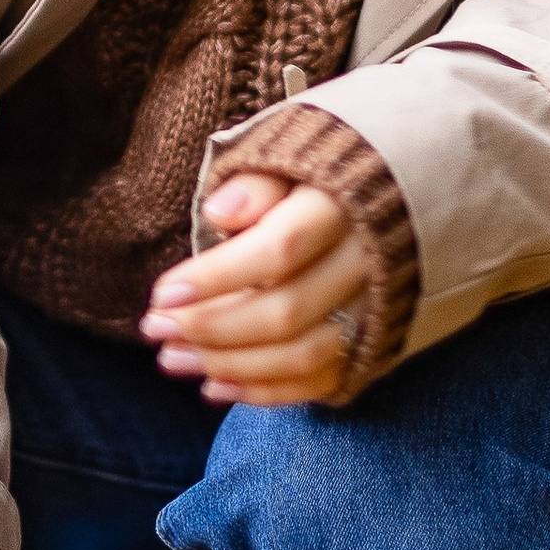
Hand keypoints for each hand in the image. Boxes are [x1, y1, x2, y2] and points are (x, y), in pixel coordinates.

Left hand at [139, 170, 368, 404]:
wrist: (394, 197)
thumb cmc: (319, 178)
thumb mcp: (290, 157)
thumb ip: (258, 183)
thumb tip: (218, 211)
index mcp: (343, 207)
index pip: (278, 249)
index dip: (216, 277)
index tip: (161, 293)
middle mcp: (368, 263)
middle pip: (286, 312)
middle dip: (210, 327)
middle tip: (154, 328)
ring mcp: (376, 309)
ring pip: (302, 355)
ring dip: (229, 366)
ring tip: (172, 359)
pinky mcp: (376, 342)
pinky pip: (322, 380)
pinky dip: (266, 391)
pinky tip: (214, 386)